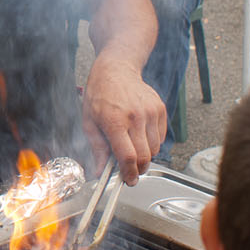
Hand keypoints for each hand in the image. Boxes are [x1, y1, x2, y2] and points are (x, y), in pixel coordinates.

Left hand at [80, 54, 165, 184]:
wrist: (117, 69)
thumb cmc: (99, 94)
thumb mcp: (89, 122)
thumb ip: (97, 148)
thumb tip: (99, 171)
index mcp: (115, 121)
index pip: (128, 156)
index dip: (129, 173)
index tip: (128, 180)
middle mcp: (136, 117)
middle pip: (145, 156)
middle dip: (138, 169)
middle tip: (130, 170)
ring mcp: (150, 112)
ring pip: (155, 149)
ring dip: (145, 155)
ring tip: (132, 147)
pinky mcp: (160, 109)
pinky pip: (160, 137)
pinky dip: (152, 143)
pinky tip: (140, 135)